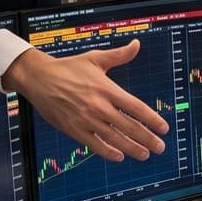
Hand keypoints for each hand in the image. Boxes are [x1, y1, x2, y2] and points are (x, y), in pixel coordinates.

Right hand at [3, 41, 169, 162]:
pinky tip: (119, 156)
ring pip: (115, 138)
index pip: (136, 107)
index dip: (152, 119)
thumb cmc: (68, 67)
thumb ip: (119, 55)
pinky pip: (94, 144)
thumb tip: (136, 44)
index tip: (163, 128)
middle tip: (160, 147)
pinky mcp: (74, 129)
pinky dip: (108, 152)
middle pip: (129, 126)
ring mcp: (86, 119)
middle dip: (147, 138)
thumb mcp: (95, 58)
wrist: (38, 77)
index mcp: (107, 89)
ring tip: (145, 154)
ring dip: (132, 148)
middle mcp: (99, 106)